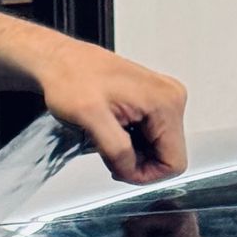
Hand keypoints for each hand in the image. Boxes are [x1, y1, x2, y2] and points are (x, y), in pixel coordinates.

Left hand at [30, 36, 190, 182]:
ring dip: (132, 154)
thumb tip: (131, 170)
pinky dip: (131, 144)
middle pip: (167, 158)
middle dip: (137, 164)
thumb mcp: (90, 118)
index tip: (118, 167)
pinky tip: (113, 131)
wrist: (62, 62)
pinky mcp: (153, 103)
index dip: (144, 175)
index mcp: (166, 103)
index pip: (173, 164)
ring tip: (107, 136)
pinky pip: (150, 139)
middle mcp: (172, 99)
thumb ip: (116, 150)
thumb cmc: (71, 79)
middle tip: (107, 150)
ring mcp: (164, 100)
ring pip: (158, 151)